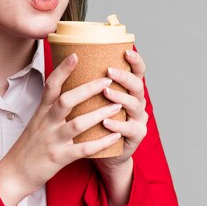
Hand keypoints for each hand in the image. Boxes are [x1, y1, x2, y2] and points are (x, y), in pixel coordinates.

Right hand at [0, 53, 121, 205]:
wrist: (13, 173)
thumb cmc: (28, 146)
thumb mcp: (36, 121)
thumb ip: (51, 106)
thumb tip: (68, 88)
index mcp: (41, 111)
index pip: (51, 85)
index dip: (63, 69)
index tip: (76, 55)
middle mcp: (46, 123)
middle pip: (67, 101)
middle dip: (88, 89)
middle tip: (107, 80)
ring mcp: (53, 140)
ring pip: (78, 124)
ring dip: (99, 114)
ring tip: (117, 106)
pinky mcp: (59, 158)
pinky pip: (83, 150)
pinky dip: (100, 142)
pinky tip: (115, 136)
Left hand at [94, 49, 148, 205]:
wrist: (105, 154)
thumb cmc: (94, 123)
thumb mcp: (93, 101)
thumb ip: (88, 83)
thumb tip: (68, 56)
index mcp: (127, 89)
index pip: (137, 71)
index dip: (135, 61)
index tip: (126, 51)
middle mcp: (136, 102)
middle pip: (137, 86)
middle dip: (124, 77)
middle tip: (108, 72)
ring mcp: (138, 119)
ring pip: (134, 106)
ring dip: (120, 98)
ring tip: (107, 93)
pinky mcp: (135, 137)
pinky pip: (129, 130)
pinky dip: (117, 125)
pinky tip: (107, 123)